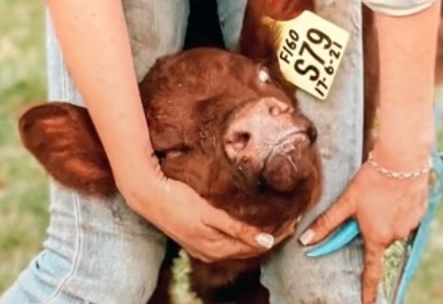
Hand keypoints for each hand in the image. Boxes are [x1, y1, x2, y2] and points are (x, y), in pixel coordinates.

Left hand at [123, 163, 280, 262]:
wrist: (148, 192)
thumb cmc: (171, 200)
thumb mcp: (196, 216)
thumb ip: (216, 221)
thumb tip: (230, 221)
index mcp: (207, 249)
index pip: (243, 252)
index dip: (265, 245)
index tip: (285, 233)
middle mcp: (209, 249)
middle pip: (248, 251)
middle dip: (273, 242)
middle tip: (294, 229)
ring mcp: (207, 236)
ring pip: (245, 244)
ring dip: (269, 239)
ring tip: (289, 227)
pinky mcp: (206, 220)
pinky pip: (235, 230)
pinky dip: (253, 234)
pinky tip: (269, 235)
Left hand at [299, 159, 429, 303]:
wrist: (402, 158)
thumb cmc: (373, 179)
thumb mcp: (347, 200)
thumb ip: (327, 223)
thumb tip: (304, 240)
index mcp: (376, 237)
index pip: (371, 272)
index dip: (368, 291)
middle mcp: (395, 236)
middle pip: (379, 238)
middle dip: (373, 226)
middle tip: (370, 202)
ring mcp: (410, 225)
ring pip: (393, 225)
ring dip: (386, 214)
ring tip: (383, 192)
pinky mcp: (421, 212)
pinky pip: (407, 215)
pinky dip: (400, 206)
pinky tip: (396, 189)